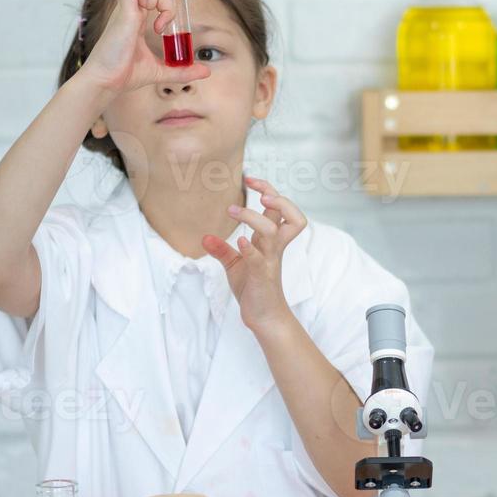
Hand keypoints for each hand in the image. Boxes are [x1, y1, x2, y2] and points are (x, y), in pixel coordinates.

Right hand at [75, 0, 211, 95]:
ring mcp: (123, 8)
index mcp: (134, 14)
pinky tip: (155, 23)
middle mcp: (128, 7)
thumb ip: (182, 70)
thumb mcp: (161, 70)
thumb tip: (205, 71)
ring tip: (163, 22)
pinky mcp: (122, 12)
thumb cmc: (124, 74)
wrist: (107, 82)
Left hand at [204, 176, 307, 332]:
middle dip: (278, 199)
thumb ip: (222, 249)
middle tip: (258, 192)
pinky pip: (259, 259)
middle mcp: (275, 247)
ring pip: (273, 232)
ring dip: (253, 217)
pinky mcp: (261, 277)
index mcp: (271, 241)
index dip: (268, 189)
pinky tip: (240, 240)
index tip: (250, 179)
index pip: (279, 208)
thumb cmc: (253, 288)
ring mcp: (270, 261)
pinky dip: (250, 248)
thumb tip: (204, 236)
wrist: (264, 317)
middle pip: (292, 216)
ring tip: (232, 211)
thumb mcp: (234, 265)